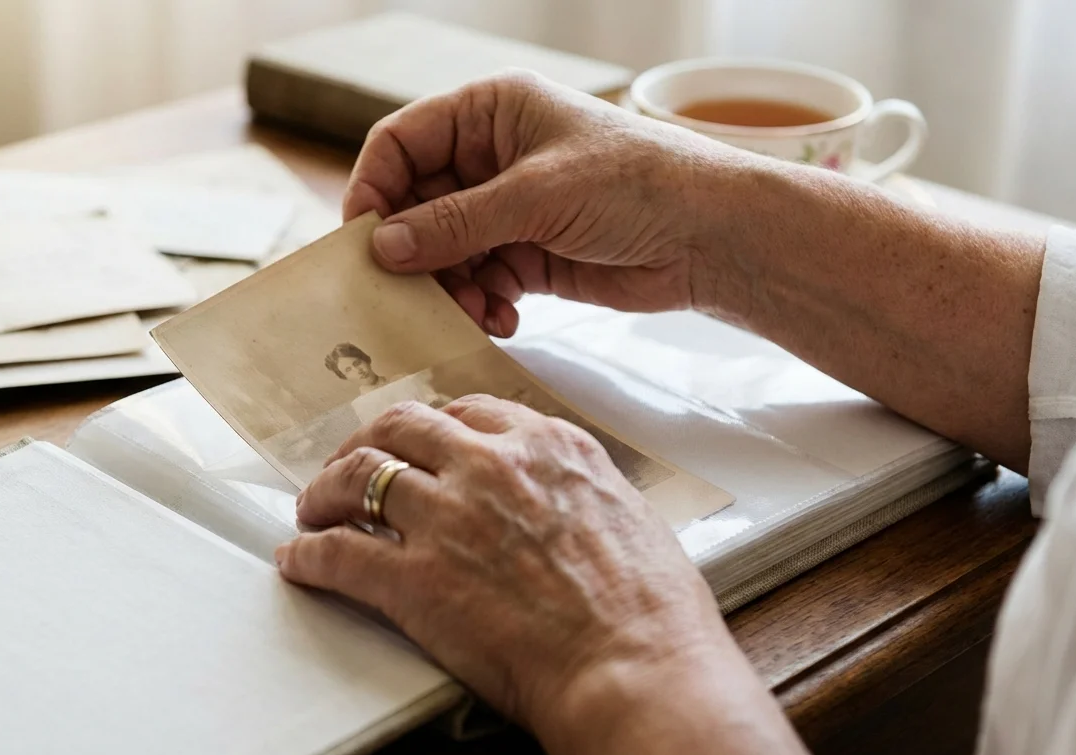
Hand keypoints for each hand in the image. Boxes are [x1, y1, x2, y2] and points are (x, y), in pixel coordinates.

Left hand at [275, 396, 810, 754]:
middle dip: (366, 443)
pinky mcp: (413, 578)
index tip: (415, 443)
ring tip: (314, 509)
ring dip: (326, 492)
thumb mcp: (625, 515)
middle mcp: (491, 465)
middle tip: (349, 467)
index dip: (429, 428)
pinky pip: (339, 553)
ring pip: (359, 476)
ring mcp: (447, 517)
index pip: (468, 412)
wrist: (636, 670)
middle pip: (402, 426)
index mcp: (548, 446)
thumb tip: (559, 502)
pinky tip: (300, 561)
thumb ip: (576, 492)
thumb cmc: (650, 612)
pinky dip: (310, 555)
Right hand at [343, 70, 757, 336]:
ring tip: (469, 311)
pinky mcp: (527, 255)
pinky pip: (477, 282)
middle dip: (413, 253)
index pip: (402, 143)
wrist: (712, 237)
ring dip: (447, 287)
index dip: (375, 190)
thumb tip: (382, 246)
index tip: (363, 243)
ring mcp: (508, 209)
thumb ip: (455, 222)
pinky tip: (500, 320)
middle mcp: (491, 157)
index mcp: (490, 112)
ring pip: (443, 252)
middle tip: (407, 295)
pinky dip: (479, 304)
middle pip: (416, 205)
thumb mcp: (536, 195)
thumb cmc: (636, 184)